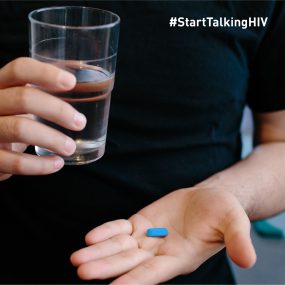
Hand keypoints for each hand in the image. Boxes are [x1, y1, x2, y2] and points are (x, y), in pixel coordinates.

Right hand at [0, 57, 85, 180]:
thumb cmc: (9, 121)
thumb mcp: (18, 104)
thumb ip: (40, 95)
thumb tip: (84, 87)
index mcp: (1, 86)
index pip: (19, 69)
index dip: (45, 73)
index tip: (71, 82)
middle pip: (24, 98)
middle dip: (58, 110)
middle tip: (79, 122)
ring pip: (20, 128)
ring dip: (52, 139)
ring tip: (70, 147)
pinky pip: (14, 162)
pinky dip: (40, 165)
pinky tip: (57, 164)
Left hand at [71, 187, 255, 283]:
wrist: (209, 199)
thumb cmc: (223, 212)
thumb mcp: (234, 222)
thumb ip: (238, 239)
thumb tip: (248, 259)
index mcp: (181, 257)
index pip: (155, 273)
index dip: (136, 280)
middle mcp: (160, 252)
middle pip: (130, 262)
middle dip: (107, 267)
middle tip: (83, 270)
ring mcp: (149, 237)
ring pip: (120, 247)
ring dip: (100, 252)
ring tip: (78, 258)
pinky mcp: (142, 222)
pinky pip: (121, 228)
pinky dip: (107, 232)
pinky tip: (92, 236)